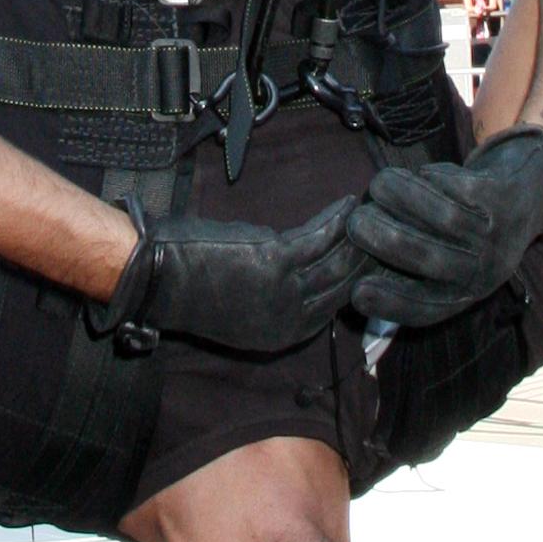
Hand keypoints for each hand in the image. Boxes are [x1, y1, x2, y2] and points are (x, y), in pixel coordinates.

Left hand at [91, 197, 359, 355]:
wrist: (159, 277)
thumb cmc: (191, 290)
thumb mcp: (241, 312)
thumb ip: (275, 301)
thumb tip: (303, 278)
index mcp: (280, 336)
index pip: (333, 310)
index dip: (355, 282)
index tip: (370, 260)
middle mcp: (289, 318)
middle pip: (342, 286)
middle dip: (364, 258)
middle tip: (383, 232)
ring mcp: (284, 290)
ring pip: (335, 261)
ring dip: (355, 235)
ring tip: (370, 214)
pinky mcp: (275, 259)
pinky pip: (317, 237)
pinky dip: (335, 220)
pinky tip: (347, 205)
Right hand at [346, 128, 542, 329]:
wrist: (531, 193)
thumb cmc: (473, 232)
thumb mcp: (454, 263)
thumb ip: (410, 278)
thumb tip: (356, 298)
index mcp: (468, 293)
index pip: (427, 309)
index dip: (391, 304)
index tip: (356, 292)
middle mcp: (486, 271)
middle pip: (429, 259)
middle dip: (384, 239)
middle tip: (355, 222)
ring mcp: (498, 234)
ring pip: (442, 217)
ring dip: (402, 198)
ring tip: (378, 185)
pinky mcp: (503, 197)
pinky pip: (460, 187)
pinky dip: (432, 178)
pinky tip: (418, 173)